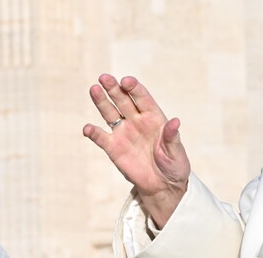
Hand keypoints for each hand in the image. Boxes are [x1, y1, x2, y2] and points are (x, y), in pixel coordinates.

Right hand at [83, 74, 190, 227]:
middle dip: (114, 88)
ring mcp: (124, 133)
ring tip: (94, 89)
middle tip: (104, 77)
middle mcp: (136, 121)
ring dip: (102, 102)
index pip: (142, 98)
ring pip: (110, 113)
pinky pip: (102, 138)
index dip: (134, 88)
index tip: (126, 80)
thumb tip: (175, 121)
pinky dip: (94, 133)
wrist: (162, 185)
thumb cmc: (173, 164)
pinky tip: (87, 128)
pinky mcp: (114, 148)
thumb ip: (172, 137)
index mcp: (154, 117)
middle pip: (123, 100)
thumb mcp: (176, 152)